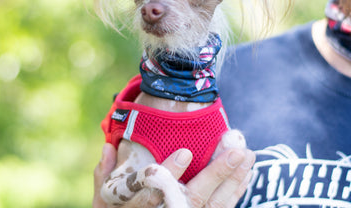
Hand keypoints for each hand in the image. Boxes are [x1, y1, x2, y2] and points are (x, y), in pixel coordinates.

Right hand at [93, 145, 254, 207]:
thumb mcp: (103, 202)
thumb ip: (104, 175)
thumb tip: (108, 148)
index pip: (158, 192)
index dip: (171, 173)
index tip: (185, 152)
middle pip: (195, 198)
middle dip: (217, 174)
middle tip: (236, 150)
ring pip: (215, 204)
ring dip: (234, 179)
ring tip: (247, 154)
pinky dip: (236, 191)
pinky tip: (246, 173)